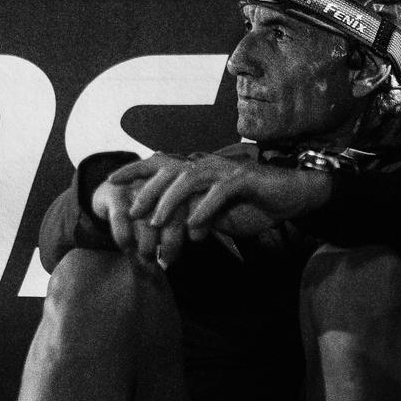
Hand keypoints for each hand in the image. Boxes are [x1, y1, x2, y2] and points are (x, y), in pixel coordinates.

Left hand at [99, 152, 331, 266]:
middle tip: (131, 212)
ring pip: (189, 179)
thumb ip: (195, 220)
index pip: (159, 163)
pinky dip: (205, 210)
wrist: (291, 196)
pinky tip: (195, 228)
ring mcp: (225, 170)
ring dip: (170, 200)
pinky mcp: (244, 179)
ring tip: (157, 222)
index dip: (134, 169)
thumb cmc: (253, 204)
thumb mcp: (218, 216)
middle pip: (168, 169)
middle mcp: (207, 165)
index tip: (109, 181)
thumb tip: (174, 237)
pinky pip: (219, 192)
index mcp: (198, 170)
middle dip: (146, 189)